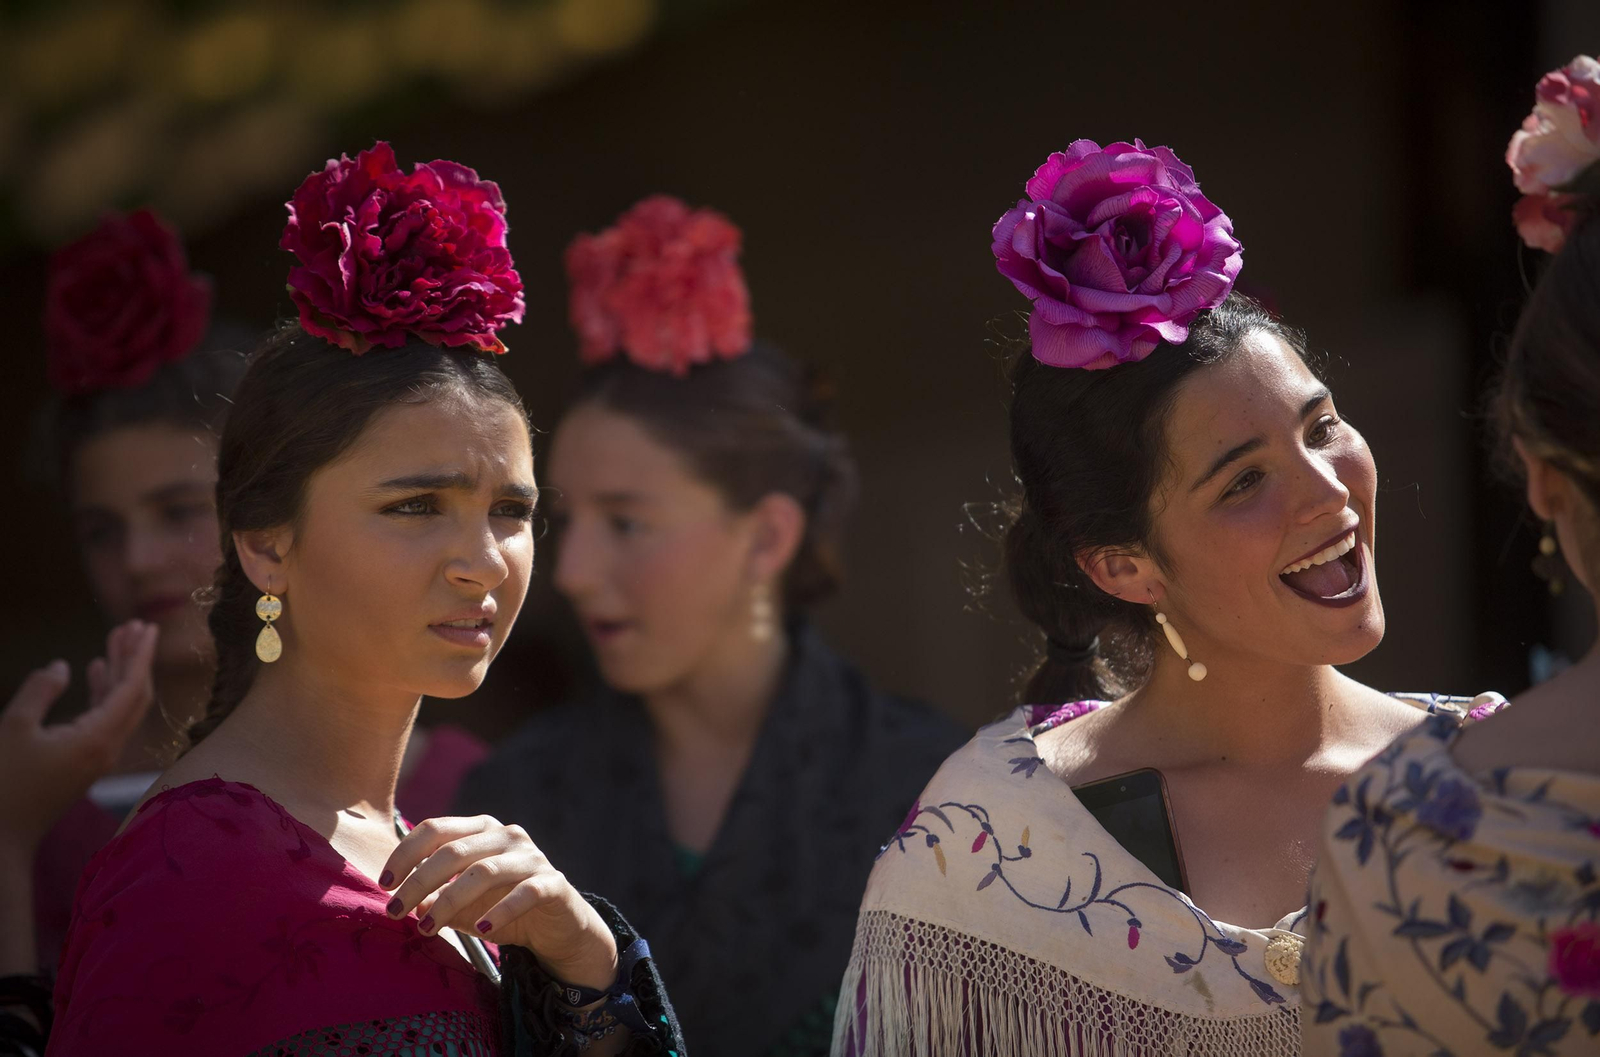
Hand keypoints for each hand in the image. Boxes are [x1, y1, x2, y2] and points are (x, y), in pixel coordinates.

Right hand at [0, 620, 159, 853]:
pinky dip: (103, 692)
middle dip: (135, 658)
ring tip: (117, 637)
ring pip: (120, 706)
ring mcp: (100, 756)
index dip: (140, 654)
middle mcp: (109, 748)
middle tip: (134, 625)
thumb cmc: (3, 783)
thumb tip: (64, 666)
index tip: (147, 627)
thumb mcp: (15, 728)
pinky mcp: (86, 762)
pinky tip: (94, 671)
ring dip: (119, 672)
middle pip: (135, 694)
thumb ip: (41, 691)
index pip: (132, 689)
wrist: (2, 837)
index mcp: (99, 739)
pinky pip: (105, 719)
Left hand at [381, 815, 618, 990]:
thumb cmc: (502, 909)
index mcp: (481, 830)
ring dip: (449, 901)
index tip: (383, 884)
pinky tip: (482, 930)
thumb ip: (435, 897)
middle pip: (453, 851)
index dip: (405, 853)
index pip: (435, 829)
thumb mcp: (462, 905)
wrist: (557, 927)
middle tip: (394, 912)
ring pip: (484, 872)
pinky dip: (500, 911)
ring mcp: (532, 857)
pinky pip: (525, 892)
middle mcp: (506, 836)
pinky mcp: (553, 883)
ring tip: (427, 928)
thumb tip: (404, 902)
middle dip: (418, 882)